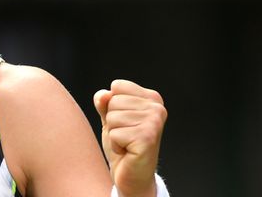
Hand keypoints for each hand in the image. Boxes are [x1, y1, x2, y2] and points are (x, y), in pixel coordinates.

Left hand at [94, 80, 166, 196]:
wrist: (132, 175)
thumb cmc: (122, 144)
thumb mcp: (110, 117)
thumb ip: (105, 102)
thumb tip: (104, 95)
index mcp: (151, 98)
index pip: (117, 85)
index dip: (112, 105)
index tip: (125, 121)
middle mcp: (157, 108)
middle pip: (113, 101)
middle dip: (112, 121)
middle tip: (125, 135)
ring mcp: (154, 122)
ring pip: (112, 117)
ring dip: (114, 133)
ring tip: (127, 143)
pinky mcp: (148, 138)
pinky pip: (115, 134)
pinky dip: (116, 145)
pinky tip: (128, 151)